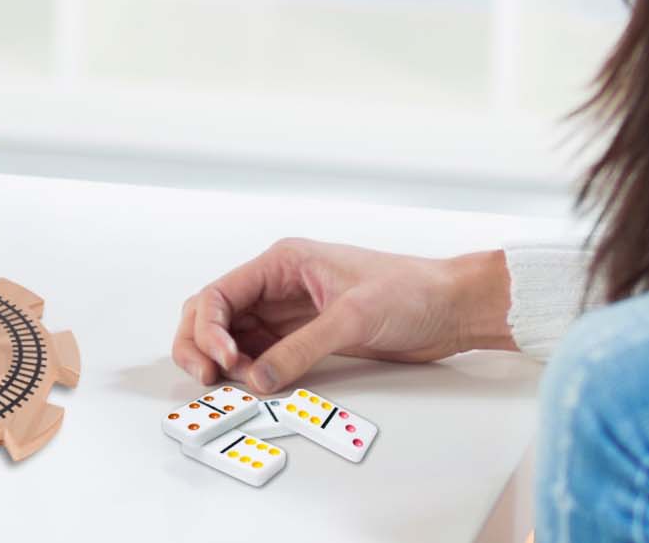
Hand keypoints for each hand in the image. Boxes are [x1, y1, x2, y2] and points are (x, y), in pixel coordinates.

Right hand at [171, 239, 515, 394]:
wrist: (450, 307)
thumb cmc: (411, 291)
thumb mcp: (351, 318)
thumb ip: (300, 349)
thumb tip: (258, 378)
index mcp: (283, 262)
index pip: (221, 292)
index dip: (209, 327)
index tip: (221, 360)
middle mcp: (278, 285)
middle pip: (214, 312)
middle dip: (199, 342)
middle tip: (206, 377)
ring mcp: (288, 313)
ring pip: (231, 335)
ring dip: (219, 359)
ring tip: (224, 385)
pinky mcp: (304, 337)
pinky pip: (259, 354)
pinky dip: (246, 371)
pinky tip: (249, 386)